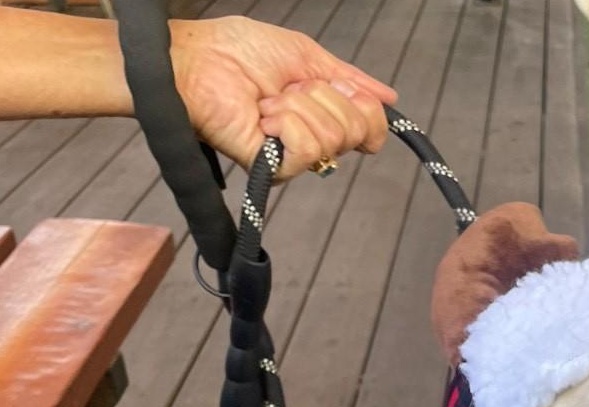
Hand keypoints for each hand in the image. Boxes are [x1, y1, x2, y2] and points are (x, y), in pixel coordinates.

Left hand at [169, 16, 396, 178]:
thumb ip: (349, 76)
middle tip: (288, 90)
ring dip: (298, 106)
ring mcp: (297, 157)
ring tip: (268, 103)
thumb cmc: (238, 52)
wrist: (197, 62)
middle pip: (356, 131)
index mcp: (324, 114)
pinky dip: (287, 123)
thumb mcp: (306, 54)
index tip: (331, 83)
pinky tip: (264, 118)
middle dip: (323, 97)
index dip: (362, 104)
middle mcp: (315, 139)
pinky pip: (308, 149)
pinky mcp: (278, 169)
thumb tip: (389, 98)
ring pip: (333, 137)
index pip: (371, 129)